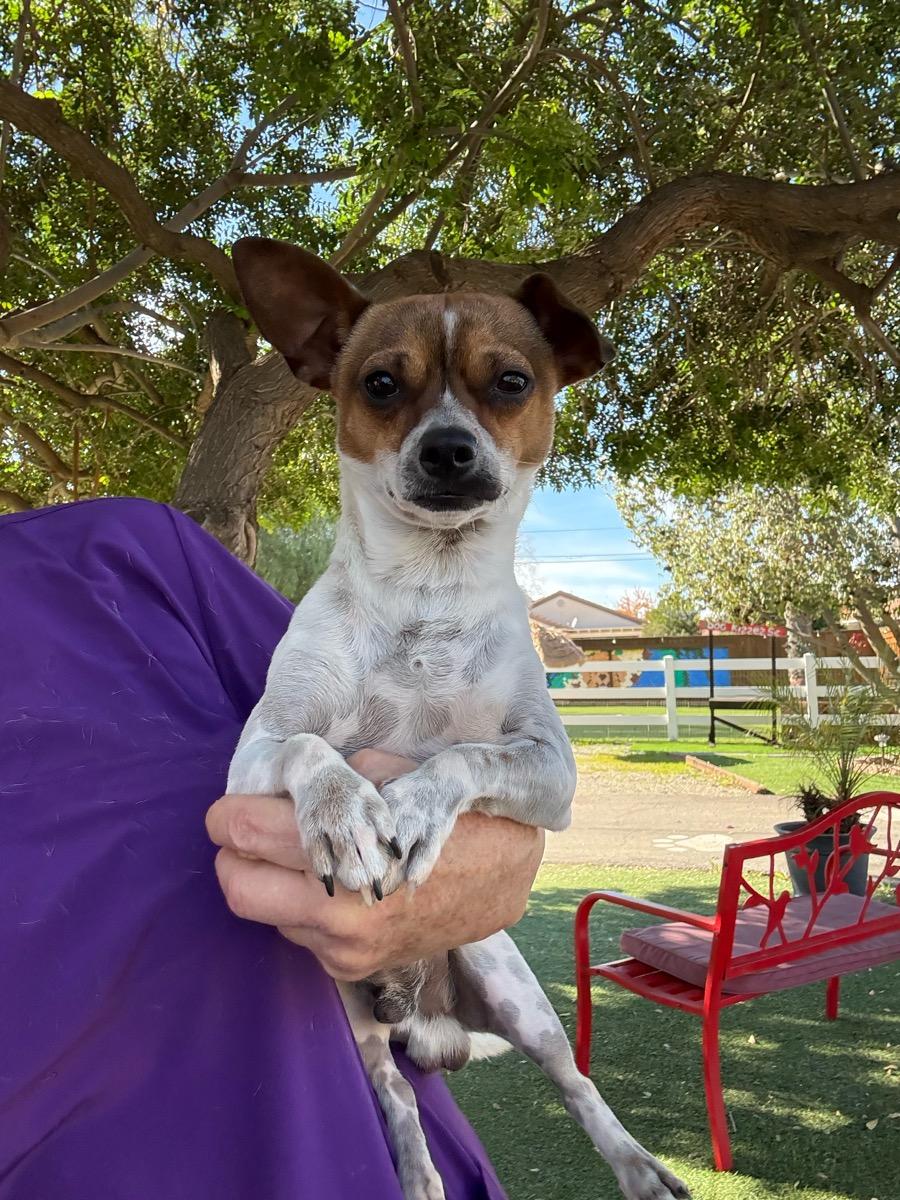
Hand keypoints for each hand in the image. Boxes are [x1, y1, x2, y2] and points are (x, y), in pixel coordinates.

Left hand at [206, 750, 543, 979]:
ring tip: (292, 856)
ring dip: (265, 882)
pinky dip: (298, 907)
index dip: (229, 813)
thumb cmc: (453, 814)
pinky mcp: (351, 969)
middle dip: (232, 854)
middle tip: (242, 832)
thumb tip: (285, 781)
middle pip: (236, 885)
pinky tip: (328, 884)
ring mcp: (342, 947)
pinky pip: (297, 935)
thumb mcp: (398, 777)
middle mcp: (337, 909)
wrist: (509, 878)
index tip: (229, 806)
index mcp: (346, 851)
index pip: (248, 831)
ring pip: (263, 914)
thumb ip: (336, 781)